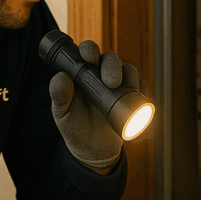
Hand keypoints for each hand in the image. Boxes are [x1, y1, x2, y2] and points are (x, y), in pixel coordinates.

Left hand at [48, 40, 144, 170]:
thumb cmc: (74, 127)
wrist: (93, 150)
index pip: (88, 52)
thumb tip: (61, 76)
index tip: (89, 58)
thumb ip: (59, 95)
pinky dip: (141, 91)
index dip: (90, 50)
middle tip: (111, 83)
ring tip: (124, 92)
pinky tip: (138, 99)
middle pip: (111, 59)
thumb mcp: (62, 113)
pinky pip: (141, 88)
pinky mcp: (132, 97)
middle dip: (113, 66)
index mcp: (82, 72)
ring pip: (129, 70)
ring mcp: (119, 85)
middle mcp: (102, 74)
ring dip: (130, 77)